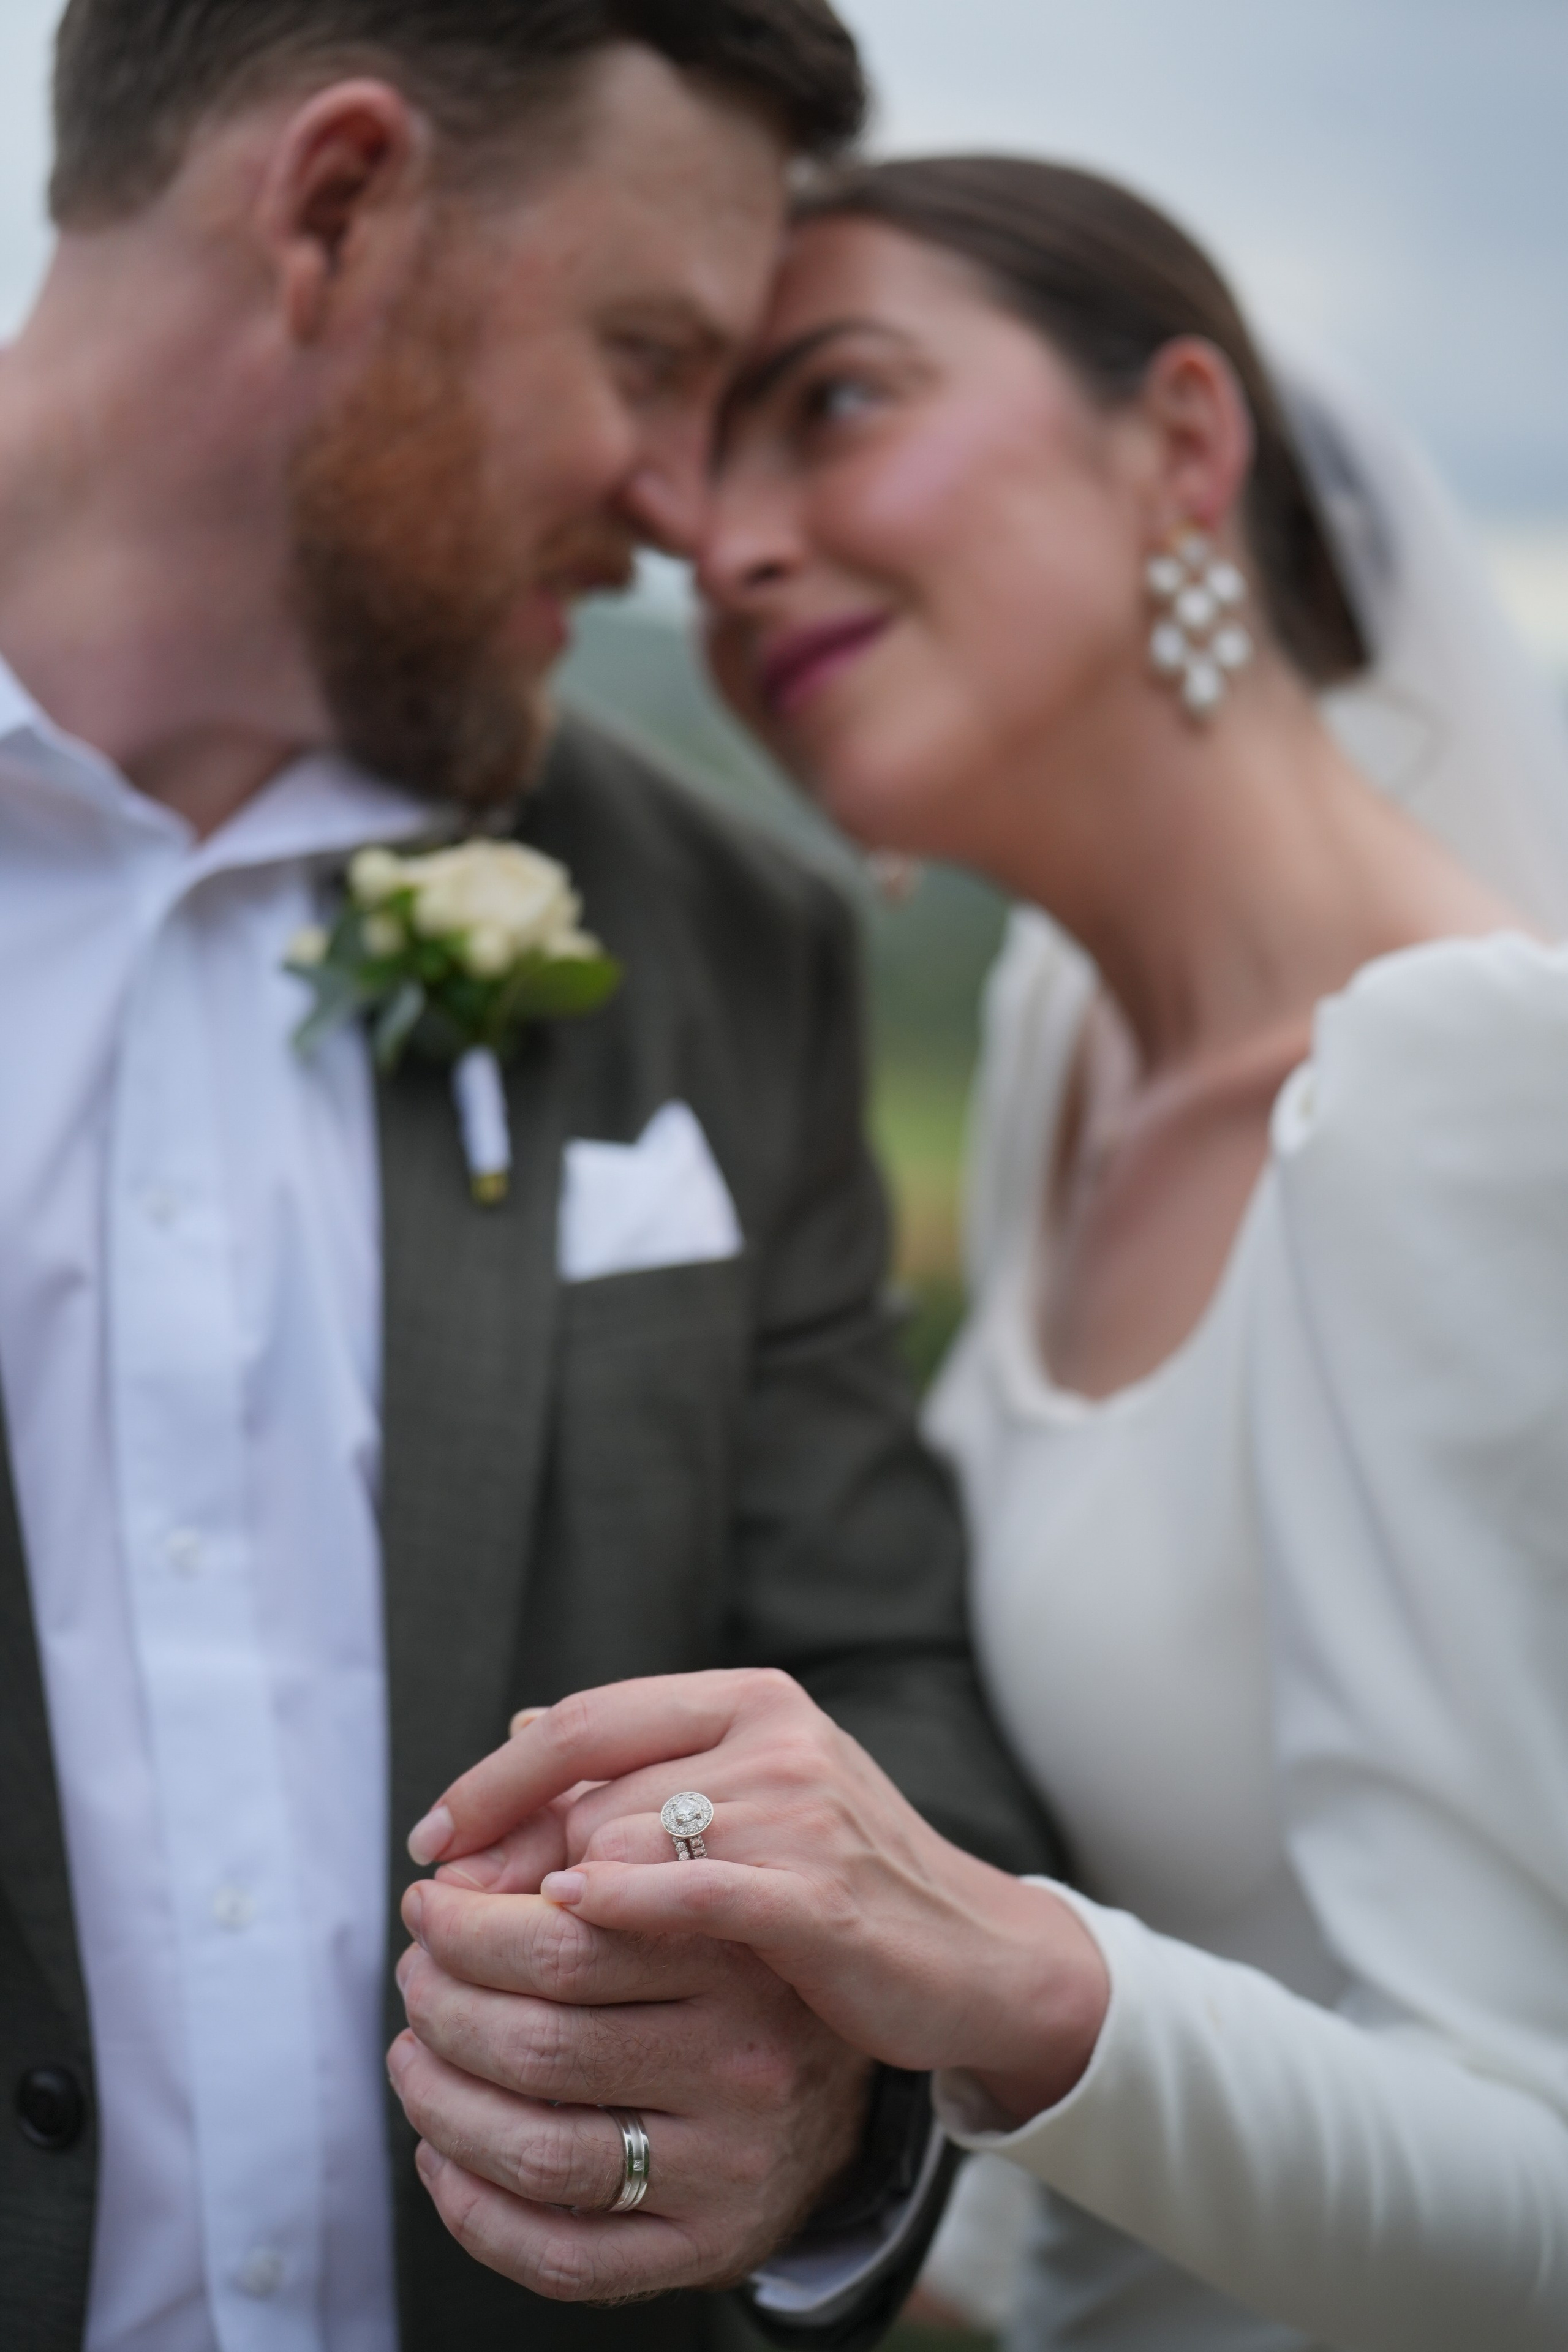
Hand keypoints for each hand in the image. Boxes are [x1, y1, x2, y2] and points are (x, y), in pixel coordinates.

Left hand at [389, 1874, 872, 2298]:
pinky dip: (474, 2211)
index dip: (466, 1925)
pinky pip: (563, 2256)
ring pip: (539, 2152)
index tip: (428, 1907)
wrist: (849, 2086)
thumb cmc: (733, 1964)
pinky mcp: (712, 2246)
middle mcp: (744, 2063)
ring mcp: (730, 2165)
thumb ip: (581, 1857)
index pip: (562, 1940)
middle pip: (539, 2045)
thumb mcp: (686, 1885)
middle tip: (415, 1978)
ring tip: (412, 2057)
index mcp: (737, 1957)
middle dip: (441, 2008)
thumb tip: (452, 1877)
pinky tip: (442, 2155)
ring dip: (440, 2107)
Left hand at [406, 1671, 1109, 2128]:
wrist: (972, 1953)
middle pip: (593, 1788)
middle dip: (507, 1857)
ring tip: (488, 1952)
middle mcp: (776, 1739)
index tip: (431, 1838)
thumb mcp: (743, 1803)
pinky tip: (569, 1918)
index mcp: (752, 1700)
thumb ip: (641, 1773)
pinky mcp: (818, 1895)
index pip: (587, 1720)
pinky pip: (694, 1889)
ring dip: (544, 1899)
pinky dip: (622, 1900)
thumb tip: (517, 1735)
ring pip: (628, 1838)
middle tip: (444, 1919)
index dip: (495, 1779)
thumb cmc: (837, 1879)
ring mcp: (803, 1812)